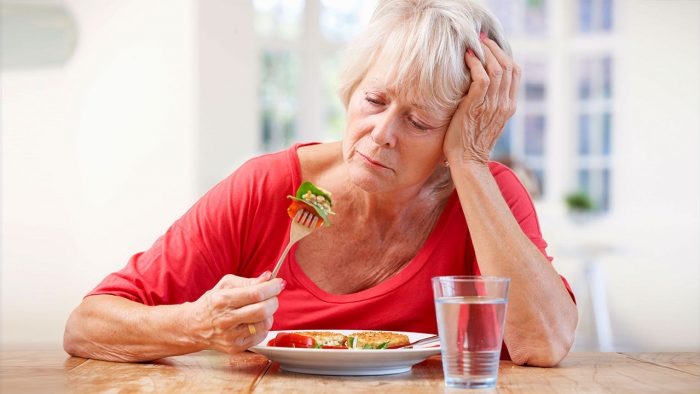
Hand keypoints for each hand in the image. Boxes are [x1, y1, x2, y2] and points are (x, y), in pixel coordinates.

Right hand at [186, 272, 283, 353]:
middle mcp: (225, 319)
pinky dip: (262, 326)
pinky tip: (253, 322)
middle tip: (272, 296)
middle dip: (273, 301)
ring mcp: (230, 336)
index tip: (279, 283)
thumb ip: (248, 281)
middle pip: (263, 311)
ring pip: (265, 324)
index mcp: (222, 300)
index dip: (272, 287)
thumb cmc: (212, 303)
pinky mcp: (235, 347)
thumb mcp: (225, 285)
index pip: (256, 294)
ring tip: (261, 310)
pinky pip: (261, 336)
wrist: (193, 327)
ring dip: (269, 315)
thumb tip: (268, 277)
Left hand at [443, 34, 520, 165]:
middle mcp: (505, 104)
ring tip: (474, 45)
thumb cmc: (470, 143)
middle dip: (495, 49)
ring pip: (497, 69)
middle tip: (481, 40)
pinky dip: (475, 64)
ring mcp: (492, 105)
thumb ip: (488, 103)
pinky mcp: (477, 106)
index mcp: (509, 106)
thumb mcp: (486, 120)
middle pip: (508, 66)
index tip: (490, 47)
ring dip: (485, 53)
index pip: (515, 72)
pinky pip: (481, 78)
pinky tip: (467, 58)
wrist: (467, 162)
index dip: (504, 55)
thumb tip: (479, 86)